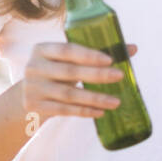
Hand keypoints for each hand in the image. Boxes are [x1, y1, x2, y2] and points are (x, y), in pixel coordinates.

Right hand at [22, 40, 137, 123]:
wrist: (28, 95)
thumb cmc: (57, 71)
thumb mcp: (68, 60)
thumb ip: (97, 53)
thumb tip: (133, 48)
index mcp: (42, 49)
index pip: (67, 50)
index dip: (88, 54)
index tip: (110, 59)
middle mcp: (34, 67)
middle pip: (70, 72)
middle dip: (97, 75)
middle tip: (119, 76)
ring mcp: (33, 88)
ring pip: (69, 94)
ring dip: (95, 98)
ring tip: (116, 102)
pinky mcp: (34, 106)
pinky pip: (64, 110)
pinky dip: (84, 111)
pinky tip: (100, 112)